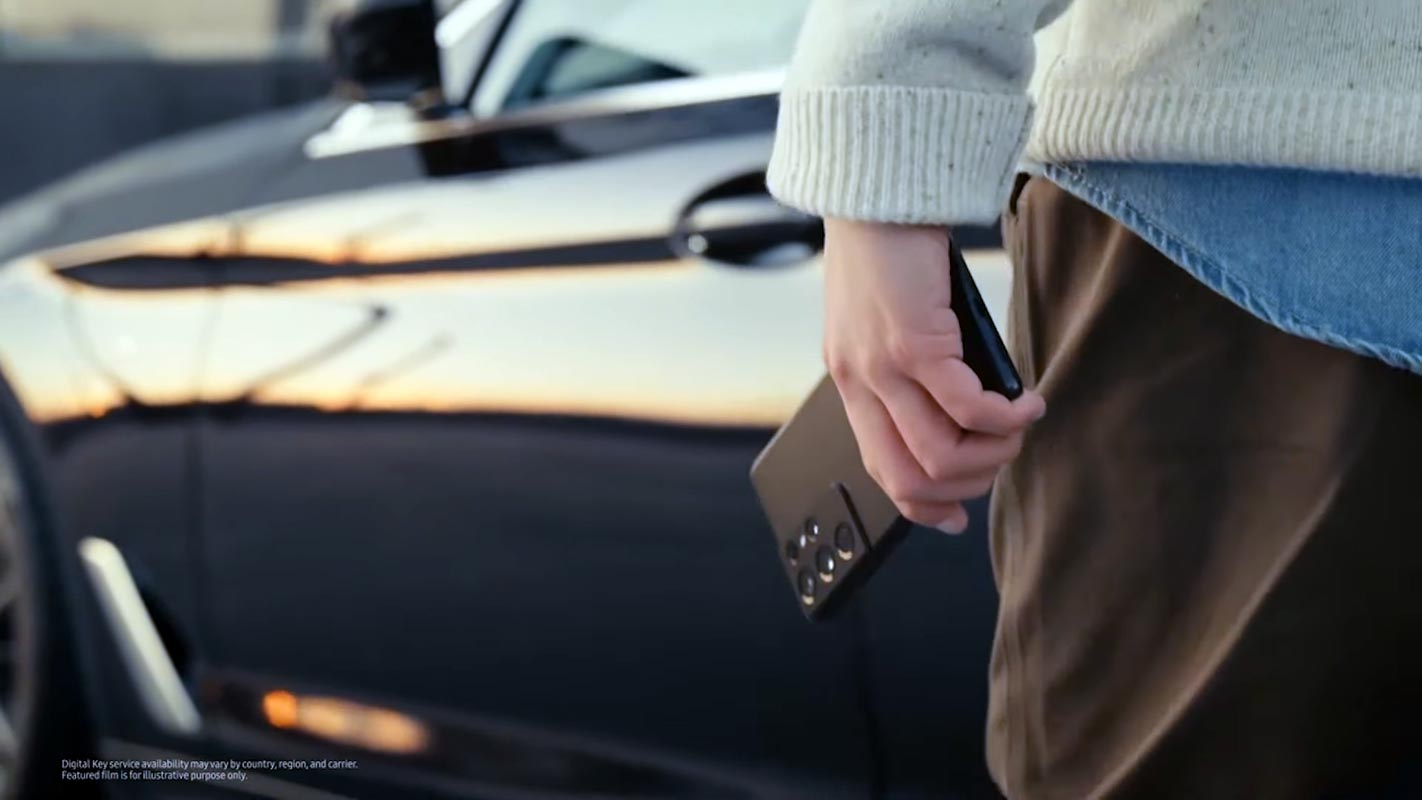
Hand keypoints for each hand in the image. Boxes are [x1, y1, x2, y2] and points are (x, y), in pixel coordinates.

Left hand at [822, 218, 1045, 532]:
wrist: (876, 196)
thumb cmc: (888, 253)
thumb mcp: (888, 323)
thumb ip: (912, 370)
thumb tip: (969, 410)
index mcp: (851, 383)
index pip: (880, 469)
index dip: (921, 504)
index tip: (955, 516)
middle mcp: (859, 383)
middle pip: (909, 477)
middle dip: (967, 485)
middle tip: (1003, 458)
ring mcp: (883, 367)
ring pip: (941, 453)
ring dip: (994, 452)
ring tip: (1020, 423)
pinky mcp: (914, 342)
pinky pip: (967, 407)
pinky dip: (1005, 416)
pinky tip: (1026, 401)